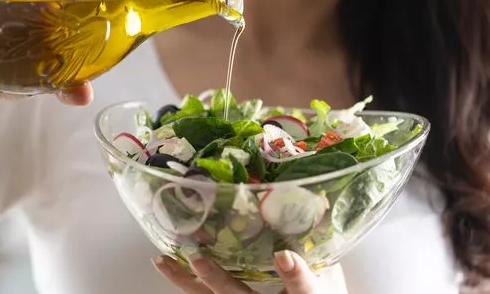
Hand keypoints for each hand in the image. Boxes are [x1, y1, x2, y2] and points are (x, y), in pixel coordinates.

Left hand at [152, 251, 346, 293]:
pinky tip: (169, 264)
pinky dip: (185, 280)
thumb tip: (320, 204)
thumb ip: (320, 245)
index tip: (285, 256)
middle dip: (216, 279)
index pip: (304, 290)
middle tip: (197, 259)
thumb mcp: (327, 276)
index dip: (296, 275)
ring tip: (163, 261)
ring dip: (185, 281)